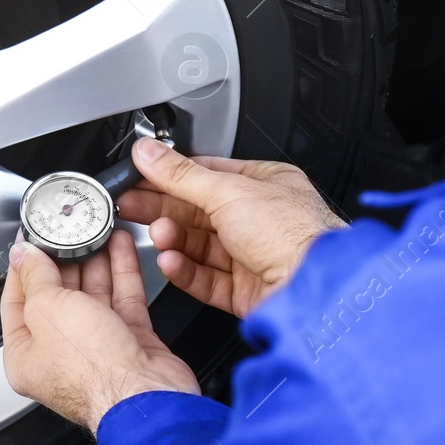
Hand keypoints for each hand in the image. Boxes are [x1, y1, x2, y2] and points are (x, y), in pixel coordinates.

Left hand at [1, 229, 198, 432]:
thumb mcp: (48, 309)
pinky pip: (122, 300)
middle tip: (67, 229)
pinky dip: (122, 272)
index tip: (30, 240)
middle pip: (57, 296)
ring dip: (95, 260)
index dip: (23, 266)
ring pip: (93, 295)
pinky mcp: (129, 342)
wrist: (145, 395)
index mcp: (26, 354)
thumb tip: (25, 255)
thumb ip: (36, 277)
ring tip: (96, 229)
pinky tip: (120, 246)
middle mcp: (60, 354)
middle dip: (64, 259)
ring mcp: (97, 348)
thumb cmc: (92, 370)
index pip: (16, 301)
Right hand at [118, 138, 345, 317]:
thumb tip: (149, 153)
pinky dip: (185, 271)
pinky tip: (170, 262)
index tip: (138, 177)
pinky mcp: (245, 290)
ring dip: (174, 240)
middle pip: (199, 211)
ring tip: (158, 236)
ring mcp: (253, 256)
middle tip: (129, 206)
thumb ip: (181, 175)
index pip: (207, 174)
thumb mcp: (228, 191)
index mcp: (265, 184)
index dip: (170, 176)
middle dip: (163, 209)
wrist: (314, 289)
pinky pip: (206, 278)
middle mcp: (261, 219)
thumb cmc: (293, 235)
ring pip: (200, 246)